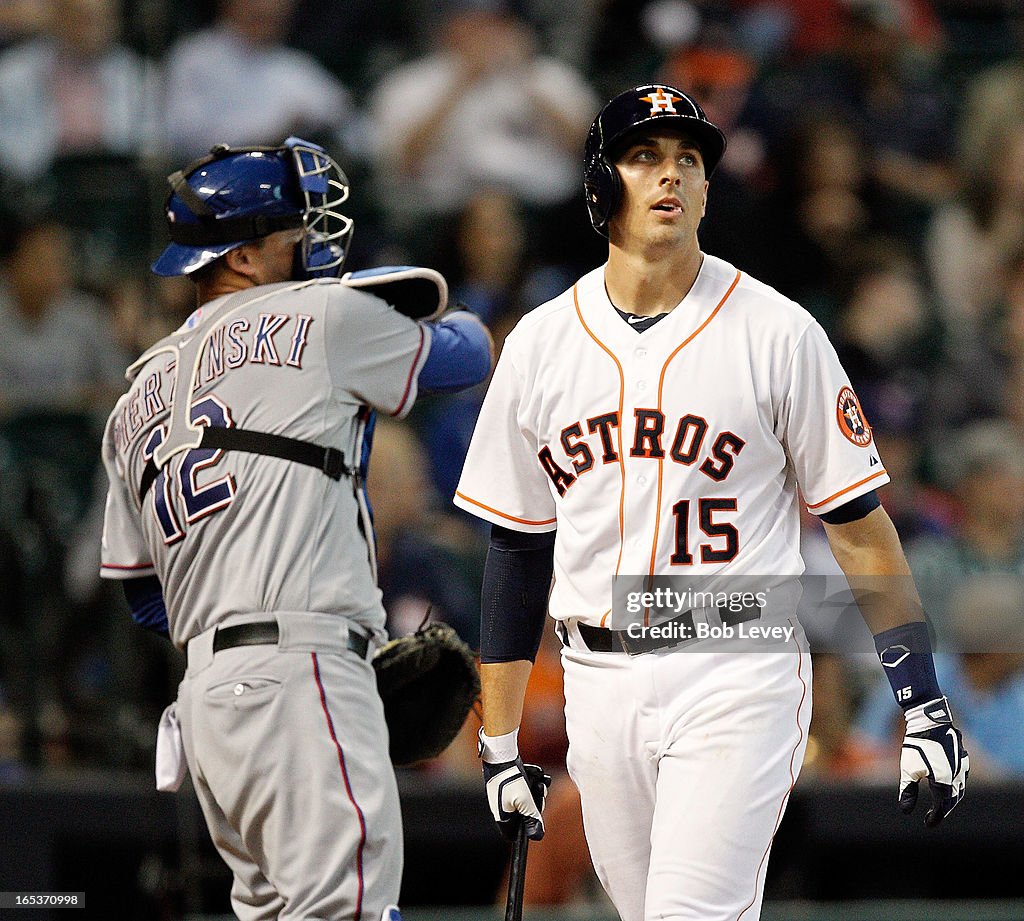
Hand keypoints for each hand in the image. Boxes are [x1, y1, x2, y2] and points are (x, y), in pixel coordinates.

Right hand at [482, 756, 546, 840]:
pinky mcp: (511, 783)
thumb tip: (537, 836)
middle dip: (536, 803)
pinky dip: (533, 780)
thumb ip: (532, 818)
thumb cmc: (510, 779)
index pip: (514, 835)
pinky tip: (535, 773)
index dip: (526, 830)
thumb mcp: (524, 801)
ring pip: (528, 799)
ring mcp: (506, 795)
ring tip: (538, 781)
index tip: (535, 818)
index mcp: (503, 817)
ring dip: (537, 789)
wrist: (501, 755)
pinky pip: (526, 786)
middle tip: (538, 791)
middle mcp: (503, 808)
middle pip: (525, 815)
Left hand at [899, 697, 968, 826]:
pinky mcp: (963, 757)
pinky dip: (955, 785)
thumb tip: (905, 810)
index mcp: (945, 782)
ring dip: (950, 798)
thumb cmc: (916, 744)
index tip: (927, 823)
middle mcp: (958, 776)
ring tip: (940, 803)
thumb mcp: (908, 769)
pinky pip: (962, 776)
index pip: (942, 806)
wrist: (929, 721)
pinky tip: (947, 784)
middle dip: (944, 809)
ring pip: (960, 788)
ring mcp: (963, 766)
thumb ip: (908, 791)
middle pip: (953, 799)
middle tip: (933, 816)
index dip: (935, 817)